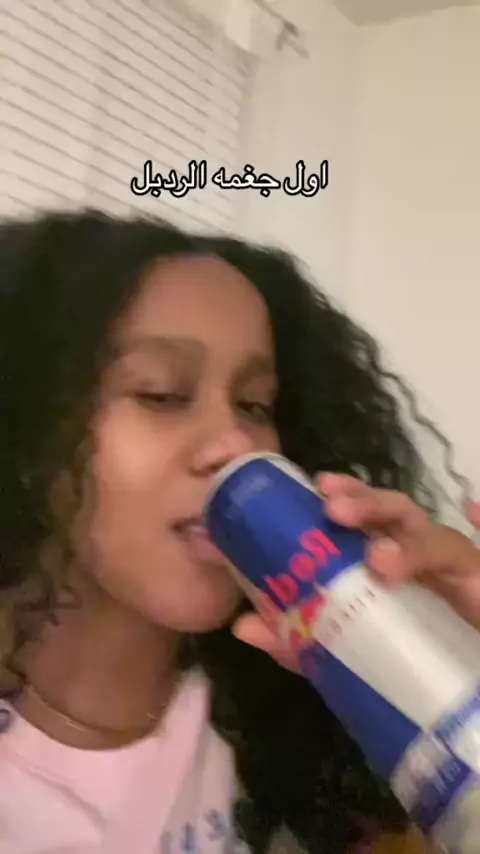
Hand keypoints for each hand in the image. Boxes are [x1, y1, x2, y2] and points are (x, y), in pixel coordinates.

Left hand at [232, 473, 479, 667]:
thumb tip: (242, 625)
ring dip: (404, 538)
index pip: (360, 513)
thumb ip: (296, 638)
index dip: (342, 493)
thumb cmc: (395, 653)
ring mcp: (442, 561)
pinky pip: (464, 554)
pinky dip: (458, 542)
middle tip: (335, 508)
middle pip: (389, 509)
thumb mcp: (338, 649)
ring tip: (377, 557)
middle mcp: (410, 547)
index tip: (318, 485)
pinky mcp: (473, 578)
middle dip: (364, 501)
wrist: (454, 680)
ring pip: (425, 530)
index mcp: (377, 553)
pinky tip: (469, 517)